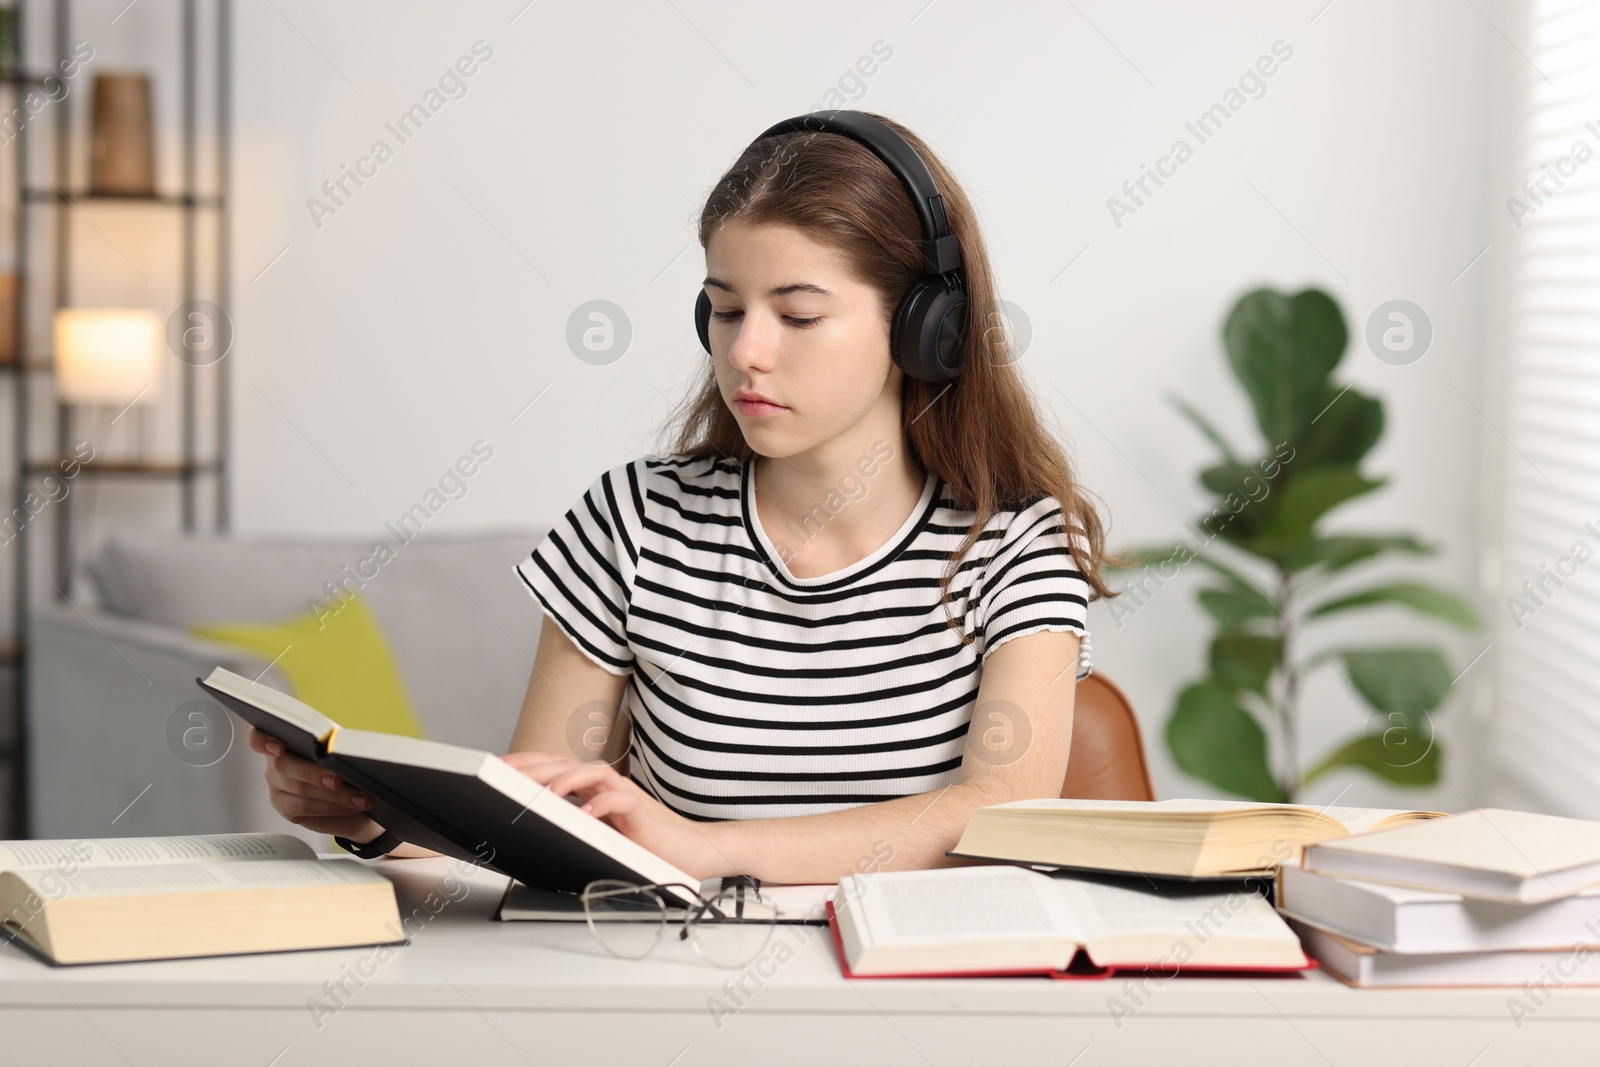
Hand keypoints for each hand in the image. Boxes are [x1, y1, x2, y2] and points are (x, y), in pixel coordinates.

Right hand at [246, 725, 382, 841]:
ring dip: (335, 794)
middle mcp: (275, 762)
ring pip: (300, 789)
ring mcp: (277, 786)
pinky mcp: (286, 808)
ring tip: (361, 796)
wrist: (354, 798)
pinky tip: (353, 804)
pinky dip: (333, 805)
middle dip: (315, 772)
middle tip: (340, 779)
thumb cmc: (344, 765)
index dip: (262, 740)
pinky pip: (306, 807)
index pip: (257, 735)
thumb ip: (333, 745)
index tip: (278, 746)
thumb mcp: (340, 750)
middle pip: (284, 765)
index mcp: (283, 739)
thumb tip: (344, 747)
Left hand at [502, 751, 730, 879]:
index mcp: (593, 792)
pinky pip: (621, 799)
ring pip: (593, 773)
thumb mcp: (600, 839)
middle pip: (567, 764)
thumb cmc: (645, 848)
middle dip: (535, 766)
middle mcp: (607, 787)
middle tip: (506, 772)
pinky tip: (587, 813)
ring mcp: (625, 795)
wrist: (690, 852)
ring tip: (545, 791)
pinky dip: (602, 804)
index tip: (499, 767)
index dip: (528, 764)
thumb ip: (575, 831)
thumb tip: (535, 836)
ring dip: (566, 779)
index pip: (556, 767)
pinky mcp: (642, 811)